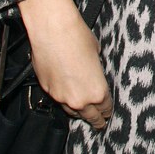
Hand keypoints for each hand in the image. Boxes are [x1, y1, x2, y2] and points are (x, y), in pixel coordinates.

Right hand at [19, 0, 112, 130]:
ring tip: (82, 113)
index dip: (107, 111)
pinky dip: (62, 97)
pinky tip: (65, 92)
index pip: (105, 108)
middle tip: (99, 124)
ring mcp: (61, 96)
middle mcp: (79, 99)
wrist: (53, 30)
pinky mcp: (47, 89)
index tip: (107, 114)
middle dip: (96, 120)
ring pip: (71, 111)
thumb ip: (96, 69)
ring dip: (78, 112)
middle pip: (89, 117)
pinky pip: (57, 98)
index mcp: (97, 91)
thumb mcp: (97, 53)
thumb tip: (92, 69)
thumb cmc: (78, 37)